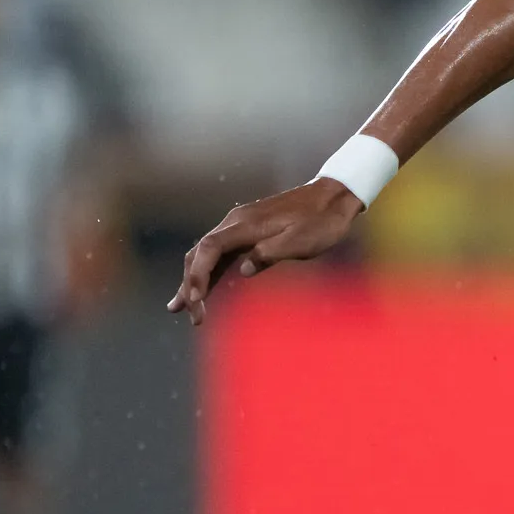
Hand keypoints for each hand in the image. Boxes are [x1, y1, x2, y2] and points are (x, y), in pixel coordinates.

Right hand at [168, 179, 365, 325]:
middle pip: (201, 253)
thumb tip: (244, 270)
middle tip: (188, 314)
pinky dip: (209, 272)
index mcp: (245, 225)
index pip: (209, 249)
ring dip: (194, 280)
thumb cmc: (320, 222)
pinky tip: (203, 289)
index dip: (198, 274)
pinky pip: (221, 253)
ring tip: (180, 307)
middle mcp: (235, 223)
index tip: (195, 299)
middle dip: (190, 284)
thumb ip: (270, 255)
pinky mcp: (248, 233)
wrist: (333, 198)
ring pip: (207, 255)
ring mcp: (239, 227)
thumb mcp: (300, 242)